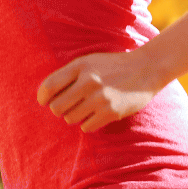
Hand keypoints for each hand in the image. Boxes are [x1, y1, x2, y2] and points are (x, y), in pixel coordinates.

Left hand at [36, 49, 165, 132]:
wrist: (145, 69)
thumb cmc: (112, 66)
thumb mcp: (89, 61)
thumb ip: (69, 74)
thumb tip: (47, 94)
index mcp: (80, 66)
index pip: (49, 85)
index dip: (42, 97)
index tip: (43, 101)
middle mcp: (89, 81)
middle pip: (57, 107)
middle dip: (59, 109)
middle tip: (67, 107)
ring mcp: (100, 97)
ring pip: (71, 118)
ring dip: (74, 116)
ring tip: (85, 108)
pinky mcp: (111, 111)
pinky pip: (87, 126)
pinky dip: (88, 124)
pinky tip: (96, 114)